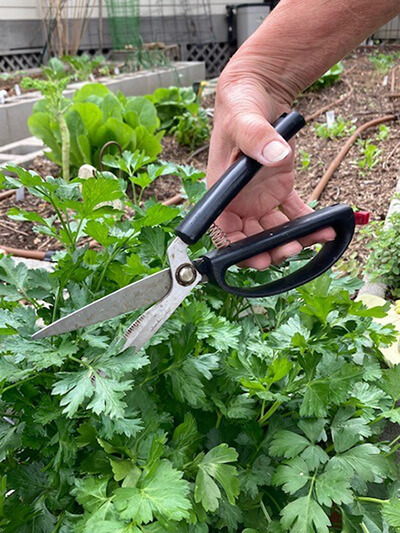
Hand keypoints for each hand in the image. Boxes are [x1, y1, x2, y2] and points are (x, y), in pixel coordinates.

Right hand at [207, 73, 334, 269]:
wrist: (258, 92)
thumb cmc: (239, 107)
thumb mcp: (243, 120)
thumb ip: (256, 137)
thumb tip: (274, 156)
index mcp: (221, 190)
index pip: (224, 229)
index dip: (237, 249)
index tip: (256, 258)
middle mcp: (239, 199)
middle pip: (251, 236)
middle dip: (270, 248)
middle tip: (291, 248)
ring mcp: (259, 197)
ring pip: (275, 229)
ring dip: (293, 238)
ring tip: (315, 236)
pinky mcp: (279, 189)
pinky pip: (294, 211)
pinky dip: (308, 221)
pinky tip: (323, 225)